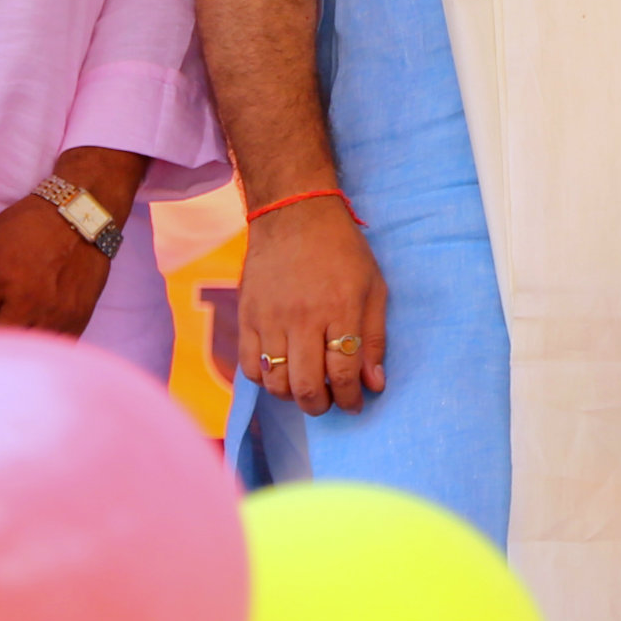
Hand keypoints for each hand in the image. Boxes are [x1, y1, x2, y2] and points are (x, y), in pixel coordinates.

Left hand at [0, 150, 146, 337]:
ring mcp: (56, 315)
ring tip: (1, 343)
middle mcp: (30, 303)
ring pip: (24, 349)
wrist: (82, 217)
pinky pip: (50, 347)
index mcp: (1, 281)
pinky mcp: (77, 319)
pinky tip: (28, 341)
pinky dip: (37, 349)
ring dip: (10, 348)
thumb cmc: (29, 224)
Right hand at [237, 194, 387, 413]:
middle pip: (305, 385)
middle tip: (328, 402)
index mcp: (340, 309)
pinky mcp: (246, 315)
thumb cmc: (342, 250)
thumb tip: (374, 384)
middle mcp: (302, 318)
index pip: (342, 373)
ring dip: (291, 395)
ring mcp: (269, 318)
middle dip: (320, 406)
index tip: (355, 404)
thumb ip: (374, 338)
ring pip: (275, 381)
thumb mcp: (374, 288)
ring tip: (305, 388)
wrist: (294, 214)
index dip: (350, 398)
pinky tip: (279, 372)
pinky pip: (248, 365)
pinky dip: (264, 379)